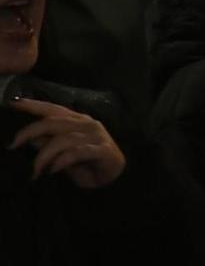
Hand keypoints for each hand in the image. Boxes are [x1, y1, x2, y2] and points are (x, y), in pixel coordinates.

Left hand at [7, 97, 125, 187]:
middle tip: (13, 145)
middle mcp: (87, 123)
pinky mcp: (103, 150)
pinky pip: (77, 153)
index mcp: (77, 121)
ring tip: (35, 172)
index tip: (13, 102)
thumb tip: (30, 139)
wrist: (113, 180)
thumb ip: (48, 145)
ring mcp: (96, 136)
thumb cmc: (87, 166)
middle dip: (30, 132)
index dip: (34, 105)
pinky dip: (62, 161)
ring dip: (44, 156)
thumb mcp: (62, 156)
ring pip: (62, 139)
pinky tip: (53, 170)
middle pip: (53, 122)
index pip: (53, 109)